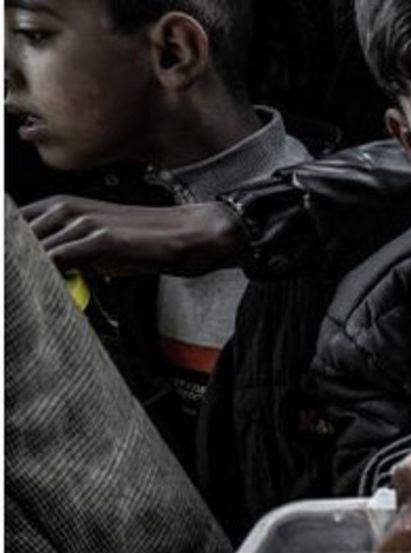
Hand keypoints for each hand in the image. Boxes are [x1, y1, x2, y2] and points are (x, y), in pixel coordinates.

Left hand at [21, 196, 243, 276]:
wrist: (193, 234)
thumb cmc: (151, 242)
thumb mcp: (100, 250)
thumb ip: (69, 257)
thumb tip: (49, 274)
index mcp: (61, 207)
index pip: (14, 224)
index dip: (11, 248)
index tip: (13, 266)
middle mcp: (66, 209)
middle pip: (15, 235)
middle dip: (13, 258)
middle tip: (16, 282)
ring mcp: (82, 222)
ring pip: (31, 247)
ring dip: (23, 268)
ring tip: (23, 289)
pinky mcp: (101, 239)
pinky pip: (57, 258)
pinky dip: (46, 273)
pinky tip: (45, 286)